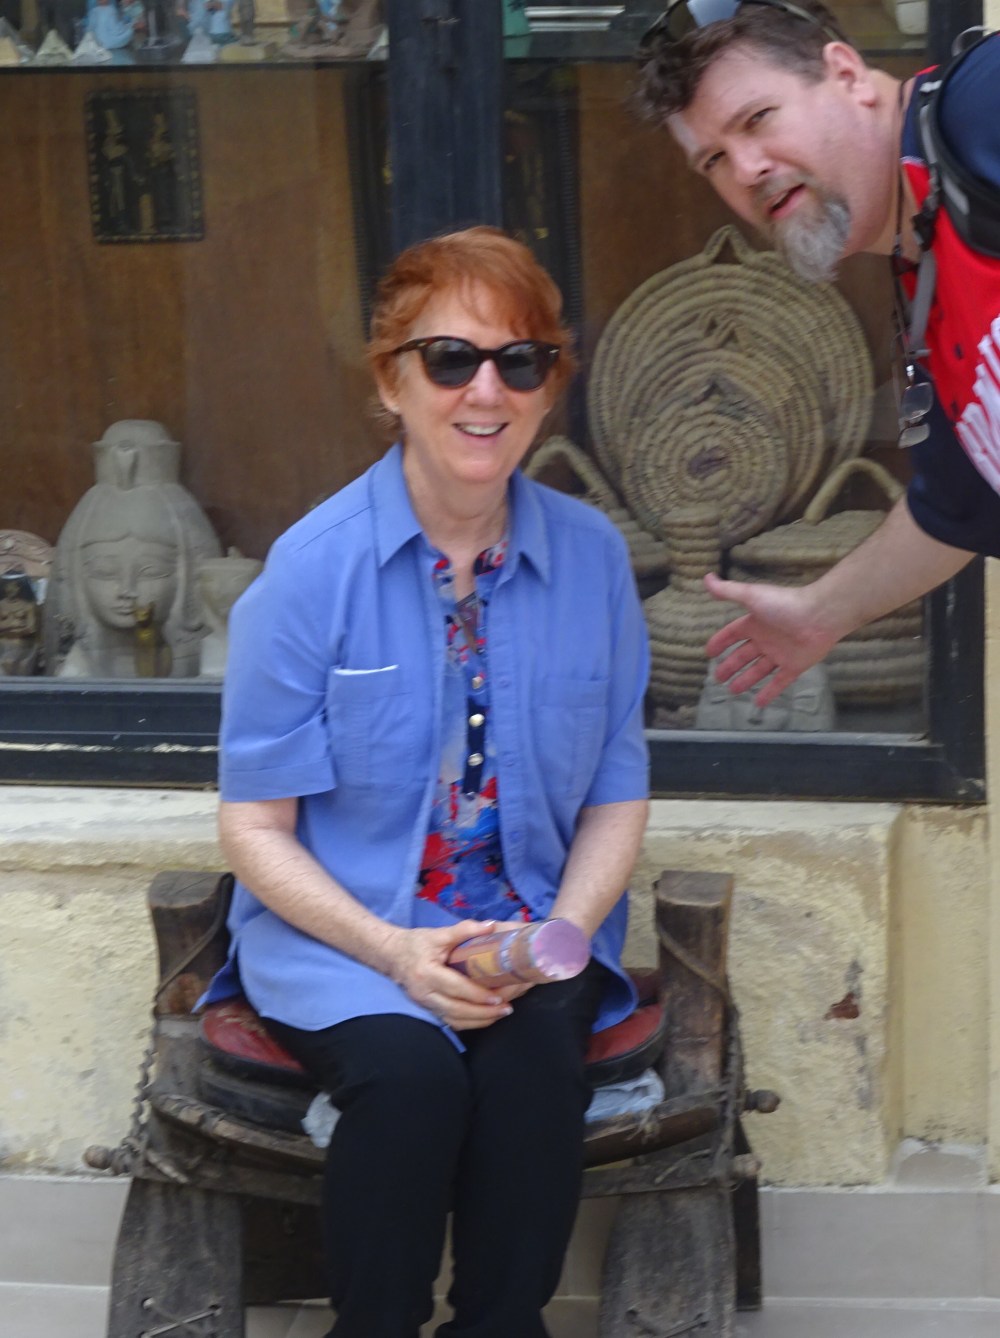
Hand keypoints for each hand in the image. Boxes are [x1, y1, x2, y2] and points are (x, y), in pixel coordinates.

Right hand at [382, 920, 515, 1030]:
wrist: (392, 955)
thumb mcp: (438, 933)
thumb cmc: (416, 943)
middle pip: (457, 1010)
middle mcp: (425, 993)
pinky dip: (469, 1022)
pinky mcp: (428, 1009)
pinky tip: (485, 1017)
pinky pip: (450, 1021)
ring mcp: (425, 1004)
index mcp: (427, 973)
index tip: (498, 996)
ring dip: (479, 1020)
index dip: (477, 994)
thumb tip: (491, 926)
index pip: (456, 988)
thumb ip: (464, 930)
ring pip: (454, 1020)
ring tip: (500, 1013)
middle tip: (506, 1008)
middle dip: (483, 1012)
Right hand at [703, 573, 840, 707]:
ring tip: (732, 691)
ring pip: (758, 670)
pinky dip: (768, 693)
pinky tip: (757, 703)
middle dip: (730, 666)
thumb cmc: (784, 604)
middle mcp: (766, 640)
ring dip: (745, 680)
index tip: (709, 652)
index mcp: (755, 623)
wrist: (820, 616)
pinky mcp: (794, 667)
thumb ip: (728, 591)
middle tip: (717, 678)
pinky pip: (779, 683)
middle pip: (743, 655)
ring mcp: (780, 655)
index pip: (733, 634)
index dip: (721, 642)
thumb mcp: (751, 596)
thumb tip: (706, 578)